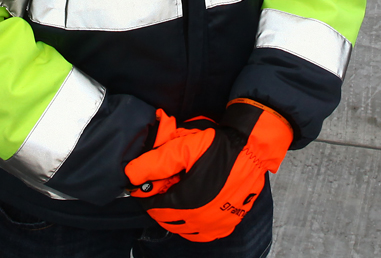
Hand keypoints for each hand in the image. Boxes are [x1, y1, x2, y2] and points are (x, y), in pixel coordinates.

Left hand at [125, 99, 292, 241]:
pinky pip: (202, 233)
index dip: (145, 195)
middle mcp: (202, 219)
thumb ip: (155, 162)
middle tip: (159, 186)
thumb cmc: (216, 146)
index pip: (154, 206)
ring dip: (173, 215)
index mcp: (188, 201)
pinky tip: (189, 209)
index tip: (141, 184)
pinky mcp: (227, 224)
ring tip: (173, 195)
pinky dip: (191, 225)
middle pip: (167, 219)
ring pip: (184, 229)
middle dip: (159, 203)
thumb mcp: (182, 148)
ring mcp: (216, 224)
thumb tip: (131, 174)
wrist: (249, 150)